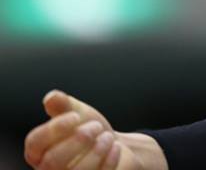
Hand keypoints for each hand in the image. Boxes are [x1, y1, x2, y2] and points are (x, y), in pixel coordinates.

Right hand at [24, 90, 163, 169]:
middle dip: (77, 141)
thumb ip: (63, 105)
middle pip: (52, 161)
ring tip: (107, 137)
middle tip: (96, 126)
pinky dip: (108, 161)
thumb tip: (51, 97)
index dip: (53, 129)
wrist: (112, 144)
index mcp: (38, 151)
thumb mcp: (76, 112)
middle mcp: (47, 169)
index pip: (34, 142)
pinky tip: (115, 147)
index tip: (75, 116)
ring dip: (95, 152)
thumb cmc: (88, 128)